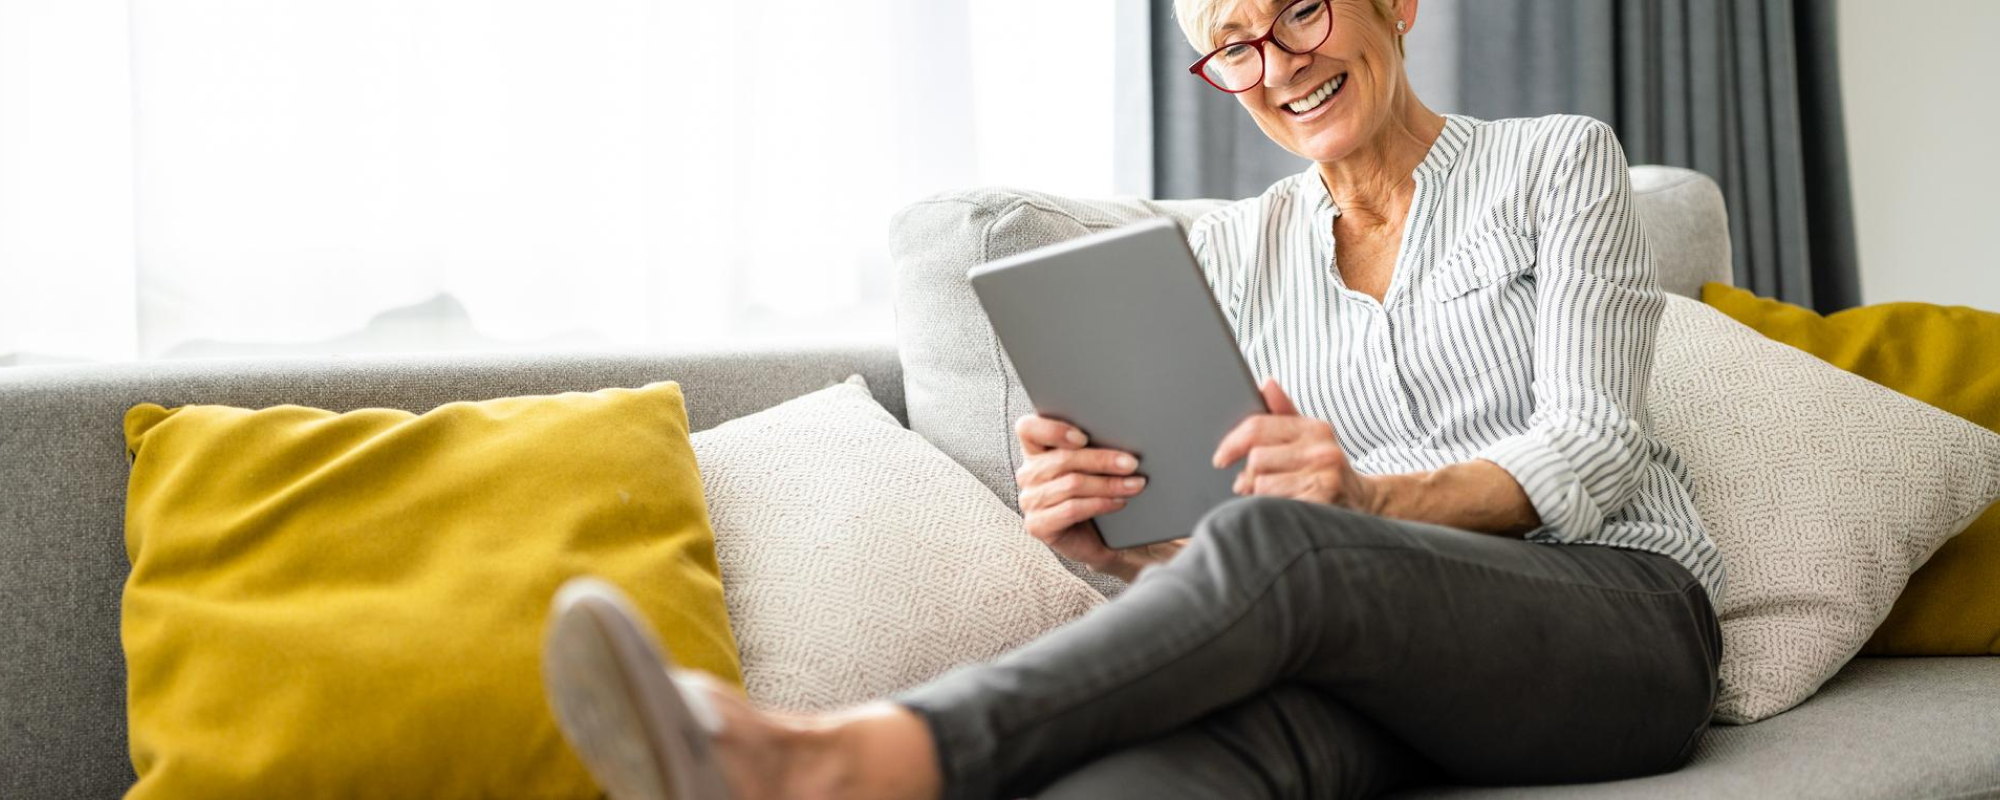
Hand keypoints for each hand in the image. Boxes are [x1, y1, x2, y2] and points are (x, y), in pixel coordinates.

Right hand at [1014, 414, 1176, 579]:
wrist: (1095, 540)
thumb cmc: (1094, 495)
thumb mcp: (1092, 467)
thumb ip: (1094, 448)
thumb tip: (1124, 435)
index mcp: (1035, 451)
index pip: (1028, 428)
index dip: (1053, 430)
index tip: (1084, 437)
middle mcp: (1028, 474)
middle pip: (1062, 459)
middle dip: (1101, 460)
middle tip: (1131, 463)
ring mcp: (1030, 501)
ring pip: (1071, 484)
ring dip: (1108, 484)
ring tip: (1134, 484)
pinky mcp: (1038, 525)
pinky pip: (1072, 509)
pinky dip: (1100, 504)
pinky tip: (1119, 502)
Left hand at [1212, 379, 1377, 510]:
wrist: (1364, 503)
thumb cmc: (1326, 468)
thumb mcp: (1309, 437)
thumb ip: (1284, 412)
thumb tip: (1265, 383)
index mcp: (1314, 428)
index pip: (1258, 427)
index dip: (1232, 443)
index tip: (1220, 458)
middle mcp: (1322, 450)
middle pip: (1256, 459)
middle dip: (1247, 475)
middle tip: (1246, 484)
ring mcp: (1325, 478)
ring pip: (1262, 485)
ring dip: (1257, 495)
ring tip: (1267, 497)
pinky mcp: (1322, 504)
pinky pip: (1275, 506)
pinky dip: (1270, 510)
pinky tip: (1279, 510)